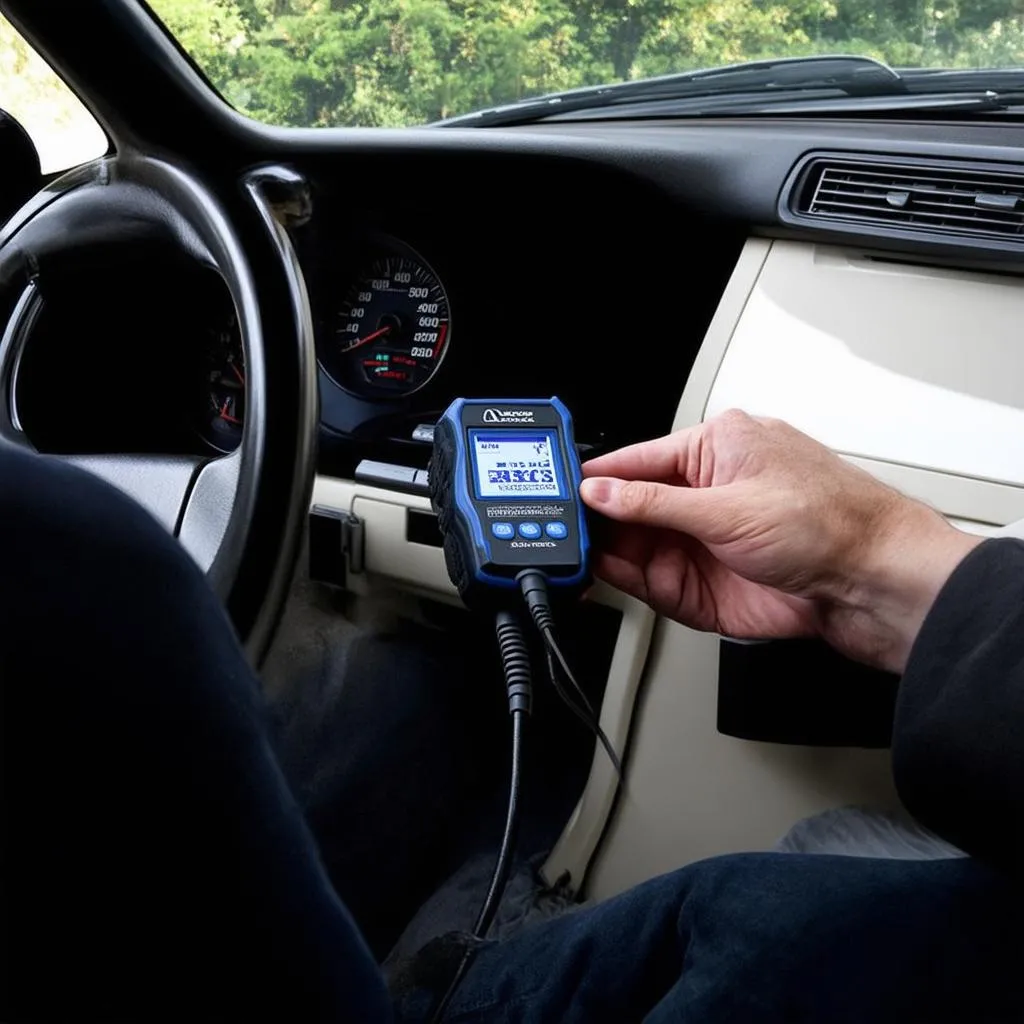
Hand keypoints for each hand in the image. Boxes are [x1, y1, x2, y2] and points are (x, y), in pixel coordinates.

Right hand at [579, 410, 980, 672]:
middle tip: (559, 527)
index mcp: (715, 450)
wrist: (870, 586)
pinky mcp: (703, 584)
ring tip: (572, 551)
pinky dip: (625, 579)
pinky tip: (603, 573)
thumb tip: (603, 491)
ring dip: (605, 549)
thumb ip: (655, 504)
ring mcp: (703, 540)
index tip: (560, 489)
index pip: (637, 461)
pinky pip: (651, 580)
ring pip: (636, 545)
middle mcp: (705, 494)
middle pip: (630, 505)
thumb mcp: (728, 507)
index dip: (597, 477)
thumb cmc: (831, 523)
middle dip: (596, 518)